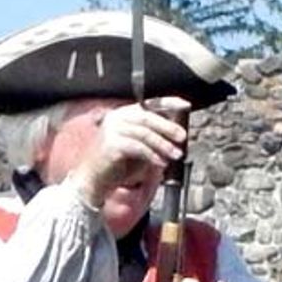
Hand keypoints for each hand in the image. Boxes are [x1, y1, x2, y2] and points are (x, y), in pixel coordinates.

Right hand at [65, 99, 189, 208]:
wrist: (96, 178)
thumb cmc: (120, 162)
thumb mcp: (142, 146)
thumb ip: (156, 137)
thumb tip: (179, 134)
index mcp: (125, 114)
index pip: (149, 104)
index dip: (168, 102)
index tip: (185, 105)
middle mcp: (117, 117)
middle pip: (147, 117)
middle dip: (168, 126)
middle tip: (182, 137)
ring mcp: (112, 130)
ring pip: (143, 132)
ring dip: (163, 144)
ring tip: (176, 154)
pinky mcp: (110, 144)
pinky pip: (137, 147)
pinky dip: (152, 155)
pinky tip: (161, 163)